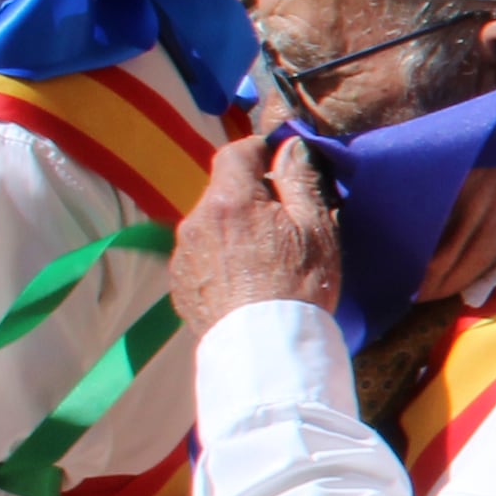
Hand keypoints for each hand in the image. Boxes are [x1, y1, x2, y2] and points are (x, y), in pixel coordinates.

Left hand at [170, 130, 337, 325]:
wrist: (265, 349)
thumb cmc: (298, 285)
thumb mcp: (316, 227)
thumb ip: (300, 179)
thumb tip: (290, 145)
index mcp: (230, 200)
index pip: (236, 152)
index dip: (260, 151)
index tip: (281, 164)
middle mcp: (195, 220)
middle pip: (223, 191)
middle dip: (250, 197)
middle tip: (283, 222)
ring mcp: (182, 254)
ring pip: (211, 225)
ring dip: (233, 229)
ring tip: (263, 259)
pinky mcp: (178, 284)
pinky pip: (201, 257)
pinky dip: (220, 260)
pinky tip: (245, 282)